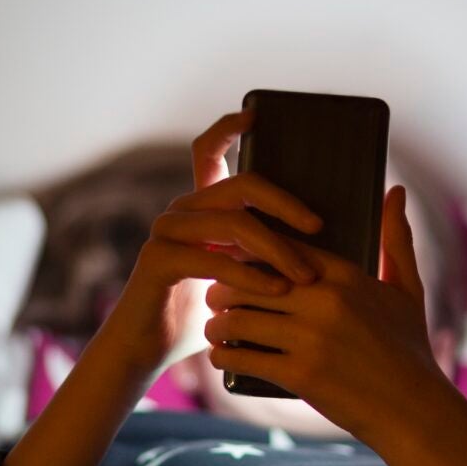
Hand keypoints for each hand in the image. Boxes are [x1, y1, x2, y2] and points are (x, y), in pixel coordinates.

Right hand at [110, 110, 323, 375]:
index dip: (229, 129)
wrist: (147, 349)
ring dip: (278, 249)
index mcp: (199, 209)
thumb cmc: (200, 316)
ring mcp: (166, 232)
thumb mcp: (237, 279)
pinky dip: (251, 275)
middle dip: (287, 204)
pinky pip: (214, 259)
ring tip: (307, 276)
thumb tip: (316, 244)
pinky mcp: (158, 260)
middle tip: (319, 227)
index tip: (255, 115)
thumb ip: (260, 255)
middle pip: (242, 186)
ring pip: (235, 223)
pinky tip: (276, 289)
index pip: (208, 152)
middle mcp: (181, 212)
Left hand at [203, 185, 445, 445]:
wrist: (414, 411)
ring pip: (238, 317)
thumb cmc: (410, 349)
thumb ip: (395, 239)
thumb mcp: (408, 290)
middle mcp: (325, 301)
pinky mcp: (300, 374)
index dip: (249, 254)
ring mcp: (312, 338)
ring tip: (215, 327)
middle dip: (224, 289)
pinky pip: (243, 356)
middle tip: (215, 297)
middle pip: (248, 280)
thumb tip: (396, 189)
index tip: (234, 261)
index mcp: (345, 276)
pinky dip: (224, 356)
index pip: (279, 248)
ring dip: (218, 324)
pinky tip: (220, 356)